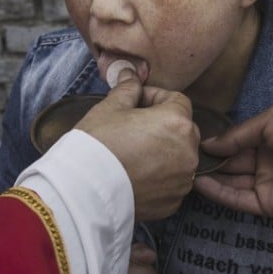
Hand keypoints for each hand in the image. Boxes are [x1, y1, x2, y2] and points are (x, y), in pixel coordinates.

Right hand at [75, 67, 198, 220]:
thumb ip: (128, 88)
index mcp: (177, 122)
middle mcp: (189, 152)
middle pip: (183, 129)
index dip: (155, 98)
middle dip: (163, 125)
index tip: (135, 104)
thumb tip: (129, 72)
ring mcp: (183, 179)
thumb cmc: (97, 144)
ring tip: (134, 154)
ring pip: (180, 157)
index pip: (178, 100)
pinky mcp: (174, 202)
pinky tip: (136, 175)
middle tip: (133, 129)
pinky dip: (160, 177)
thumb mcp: (110, 108)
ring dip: (164, 152)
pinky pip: (172, 181)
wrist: (84, 192)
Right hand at [193, 106, 272, 218]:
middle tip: (180, 159)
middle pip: (231, 165)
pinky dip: (220, 194)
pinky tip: (200, 185)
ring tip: (183, 172)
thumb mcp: (270, 121)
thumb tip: (210, 144)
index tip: (189, 142)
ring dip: (210, 179)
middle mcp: (266, 163)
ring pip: (232, 184)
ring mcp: (268, 185)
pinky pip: (240, 200)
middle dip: (209, 163)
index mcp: (269, 139)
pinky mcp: (270, 205)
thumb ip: (238, 135)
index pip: (235, 144)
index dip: (215, 145)